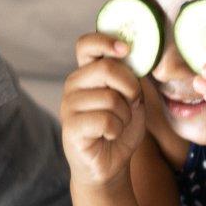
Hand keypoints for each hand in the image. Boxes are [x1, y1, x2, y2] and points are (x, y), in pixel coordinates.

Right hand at [62, 33, 146, 185]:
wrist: (111, 164)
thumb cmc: (121, 129)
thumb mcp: (133, 99)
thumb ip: (132, 78)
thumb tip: (137, 58)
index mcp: (88, 72)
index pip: (86, 44)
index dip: (106, 41)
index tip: (126, 49)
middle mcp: (74, 84)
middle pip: (106, 68)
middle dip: (130, 87)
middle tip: (132, 103)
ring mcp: (69, 105)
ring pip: (110, 98)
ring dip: (125, 115)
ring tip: (117, 125)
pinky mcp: (70, 127)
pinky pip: (105, 120)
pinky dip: (116, 130)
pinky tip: (109, 136)